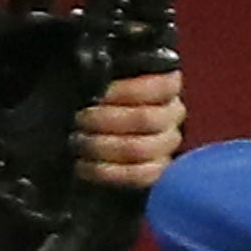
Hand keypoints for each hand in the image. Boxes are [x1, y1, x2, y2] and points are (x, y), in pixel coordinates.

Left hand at [71, 71, 185, 191]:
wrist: (94, 131)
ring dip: (101, 145)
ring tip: (77, 141)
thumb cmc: (97, 99)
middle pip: (146, 119)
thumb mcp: (102, 80)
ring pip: (140, 148)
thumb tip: (91, 78)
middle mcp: (172, 114)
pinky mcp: (157, 171)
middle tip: (78, 119)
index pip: (163, 86)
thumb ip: (104, 74)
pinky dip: (107, 172)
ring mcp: (167, 145)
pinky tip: (84, 166)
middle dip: (105, 120)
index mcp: (166, 85)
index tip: (97, 94)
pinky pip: (139, 175)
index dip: (127, 90)